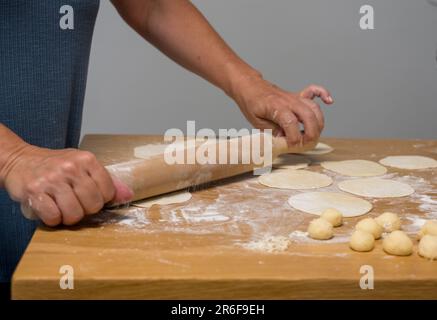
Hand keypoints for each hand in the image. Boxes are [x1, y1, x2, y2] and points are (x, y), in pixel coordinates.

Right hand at [1, 144, 132, 225]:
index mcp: (87, 160)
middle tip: (75, 202)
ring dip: (68, 216)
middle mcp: (71, 167)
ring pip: (74, 214)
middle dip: (85, 210)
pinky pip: (53, 217)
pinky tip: (49, 208)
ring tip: (62, 206)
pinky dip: (52, 219)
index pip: (108, 192)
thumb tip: (128, 195)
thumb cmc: (56, 166)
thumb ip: (106, 181)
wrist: (20, 161)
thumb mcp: (84, 167)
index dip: (101, 199)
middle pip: (93, 205)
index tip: (90, 196)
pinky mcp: (34, 191)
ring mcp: (52, 179)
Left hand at [230, 74, 332, 145]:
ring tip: (314, 135)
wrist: (249, 87)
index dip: (294, 138)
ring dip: (318, 123)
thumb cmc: (251, 104)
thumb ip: (273, 131)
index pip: (291, 123)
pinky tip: (330, 101)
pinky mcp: (297, 95)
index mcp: (276, 107)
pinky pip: (313, 91)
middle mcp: (288, 101)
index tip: (293, 146)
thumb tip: (286, 140)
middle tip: (308, 144)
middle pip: (308, 116)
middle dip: (311, 133)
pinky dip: (323, 94)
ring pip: (314, 108)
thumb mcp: (257, 123)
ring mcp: (294, 97)